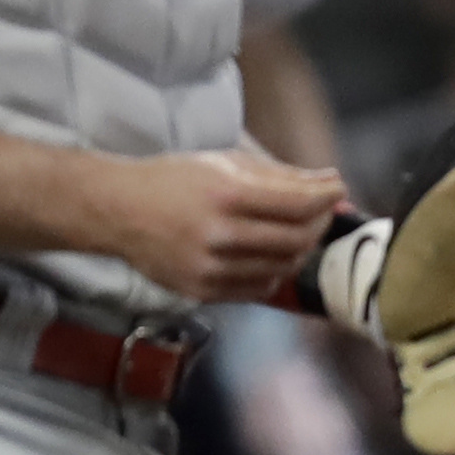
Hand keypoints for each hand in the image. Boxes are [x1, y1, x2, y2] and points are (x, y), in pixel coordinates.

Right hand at [91, 144, 347, 303]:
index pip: (299, 204)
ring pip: (285, 266)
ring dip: (299, 248)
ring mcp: (210, 268)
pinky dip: (274, 270)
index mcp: (225, 194)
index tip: (338, 189)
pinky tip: (265, 252)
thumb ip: (280, 176)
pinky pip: (261, 287)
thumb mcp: (223, 162)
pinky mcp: (203, 291)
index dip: (327, 197)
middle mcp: (219, 235)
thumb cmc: (174, 180)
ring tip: (293, 229)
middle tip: (320, 210)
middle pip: (298, 239)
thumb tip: (330, 184)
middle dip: (319, 223)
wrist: (116, 210)